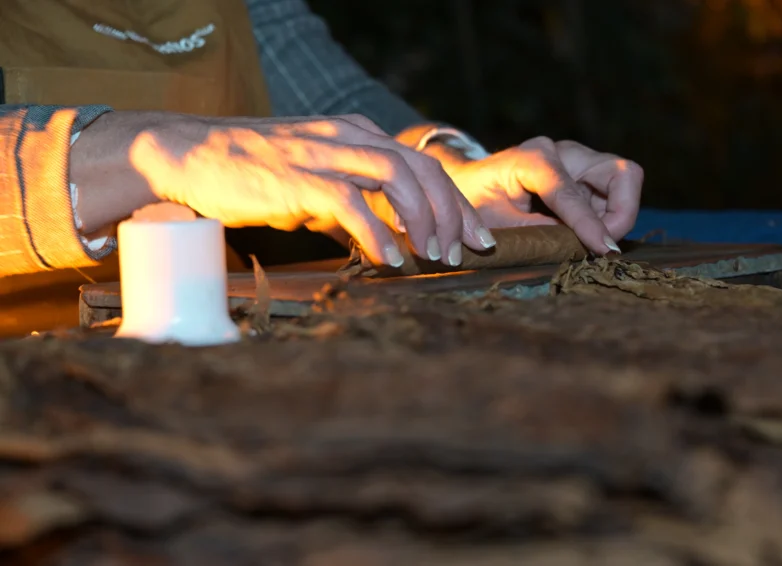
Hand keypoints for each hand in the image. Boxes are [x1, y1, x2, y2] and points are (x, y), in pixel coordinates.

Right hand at [74, 111, 494, 267]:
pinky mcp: (294, 177)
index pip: (422, 162)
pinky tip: (390, 260)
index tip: (474, 236)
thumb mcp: (311, 183)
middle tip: (466, 250)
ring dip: (422, 219)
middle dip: (451, 211)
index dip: (455, 200)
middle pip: (420, 167)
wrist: (187, 154)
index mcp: (354, 134)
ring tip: (434, 256)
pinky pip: (348, 202)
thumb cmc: (250, 173)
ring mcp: (320, 153)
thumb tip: (377, 242)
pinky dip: (376, 232)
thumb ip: (347, 205)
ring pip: (394, 176)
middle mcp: (345, 136)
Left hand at [432, 136, 642, 255]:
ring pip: (624, 183)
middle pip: (620, 172)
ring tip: (589, 242)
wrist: (469, 184)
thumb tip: (577, 248)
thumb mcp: (497, 224)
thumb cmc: (476, 202)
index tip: (605, 250)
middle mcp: (563, 152)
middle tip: (603, 245)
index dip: (590, 224)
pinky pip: (614, 196)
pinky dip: (608, 218)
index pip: (570, 192)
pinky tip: (585, 235)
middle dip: (622, 212)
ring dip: (616, 217)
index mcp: (533, 158)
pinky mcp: (585, 177)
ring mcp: (578, 161)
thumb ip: (536, 234)